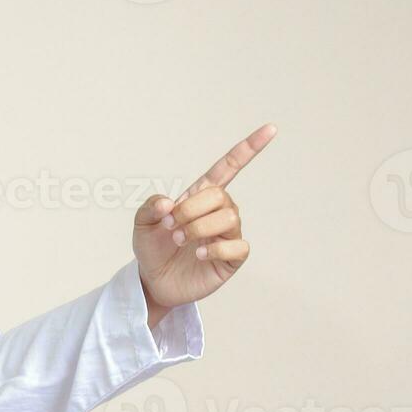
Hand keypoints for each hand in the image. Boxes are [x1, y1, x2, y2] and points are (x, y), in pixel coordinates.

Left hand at [132, 122, 276, 312]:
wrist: (153, 282)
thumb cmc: (152, 249)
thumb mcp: (142, 224)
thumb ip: (150, 207)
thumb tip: (168, 203)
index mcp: (200, 197)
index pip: (229, 167)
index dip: (249, 149)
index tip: (270, 129)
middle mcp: (218, 212)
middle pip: (220, 196)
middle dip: (191, 209)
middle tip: (172, 227)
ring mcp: (227, 235)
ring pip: (229, 217)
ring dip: (199, 228)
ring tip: (181, 240)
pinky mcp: (231, 259)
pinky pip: (238, 245)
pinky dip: (216, 249)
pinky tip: (199, 254)